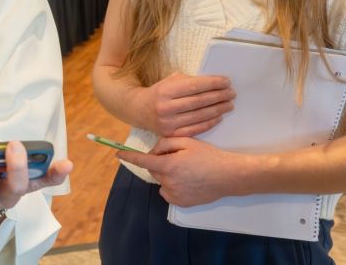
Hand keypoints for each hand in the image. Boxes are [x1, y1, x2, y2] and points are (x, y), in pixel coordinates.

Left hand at [116, 137, 263, 206]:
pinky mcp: (181, 203)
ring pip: (162, 181)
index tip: (118, 154)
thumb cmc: (208, 156)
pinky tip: (187, 181)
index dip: (129, 157)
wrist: (228, 176)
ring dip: (167, 175)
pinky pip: (168, 192)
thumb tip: (154, 152)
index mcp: (168, 166)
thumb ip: (165, 144)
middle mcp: (168, 182)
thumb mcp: (187, 142)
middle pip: (154, 170)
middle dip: (160, 163)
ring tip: (187, 170)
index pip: (142, 161)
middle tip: (177, 157)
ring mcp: (174, 195)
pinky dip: (172, 186)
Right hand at [138, 72, 234, 136]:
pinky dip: (209, 122)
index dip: (212, 83)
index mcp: (165, 90)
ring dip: (218, 109)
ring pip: (199, 116)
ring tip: (229, 104)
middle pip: (199, 101)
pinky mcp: (171, 134)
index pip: (194, 86)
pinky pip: (195, 129)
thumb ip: (188, 81)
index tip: (226, 81)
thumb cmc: (159, 93)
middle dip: (219, 96)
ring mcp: (168, 123)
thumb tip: (212, 82)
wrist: (139, 110)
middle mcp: (165, 107)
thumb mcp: (169, 81)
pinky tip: (219, 117)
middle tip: (232, 93)